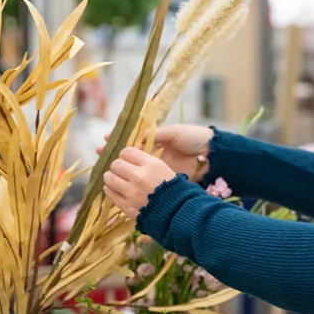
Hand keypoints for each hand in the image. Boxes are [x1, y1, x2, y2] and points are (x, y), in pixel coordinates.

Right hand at [98, 124, 213, 182]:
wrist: (213, 154)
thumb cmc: (194, 138)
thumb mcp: (174, 132)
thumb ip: (156, 135)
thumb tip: (137, 137)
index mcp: (158, 139)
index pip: (134, 139)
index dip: (120, 140)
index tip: (105, 140)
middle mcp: (156, 152)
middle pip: (131, 154)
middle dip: (115, 154)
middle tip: (100, 154)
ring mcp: (159, 166)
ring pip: (135, 168)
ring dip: (120, 168)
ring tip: (105, 167)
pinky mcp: (164, 177)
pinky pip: (146, 179)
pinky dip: (134, 180)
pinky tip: (121, 181)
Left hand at [103, 147, 176, 219]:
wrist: (178, 213)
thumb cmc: (174, 189)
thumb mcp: (164, 169)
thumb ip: (145, 162)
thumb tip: (127, 159)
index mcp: (151, 165)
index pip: (127, 152)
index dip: (125, 155)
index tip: (127, 160)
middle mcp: (139, 177)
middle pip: (116, 164)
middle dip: (117, 166)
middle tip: (121, 170)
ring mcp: (131, 192)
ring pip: (109, 178)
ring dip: (111, 177)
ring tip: (115, 179)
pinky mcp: (127, 206)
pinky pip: (110, 193)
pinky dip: (110, 189)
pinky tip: (115, 189)